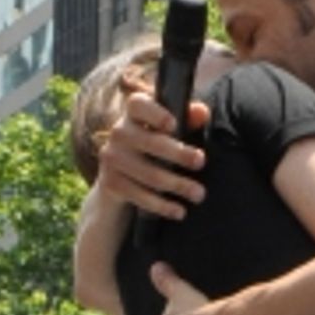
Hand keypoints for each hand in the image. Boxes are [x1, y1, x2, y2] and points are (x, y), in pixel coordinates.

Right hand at [97, 89, 209, 218]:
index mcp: (133, 115)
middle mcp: (118, 133)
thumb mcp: (167, 132)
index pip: (138, 104)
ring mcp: (112, 159)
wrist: (118, 181)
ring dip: (177, 185)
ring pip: (149, 173)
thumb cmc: (152, 149)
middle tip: (201, 162)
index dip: (154, 112)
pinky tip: (179, 211)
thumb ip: (186, 119)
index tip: (173, 124)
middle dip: (179, 153)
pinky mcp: (111, 183)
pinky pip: (140, 196)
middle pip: (150, 142)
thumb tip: (203, 112)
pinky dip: (162, 205)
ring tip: (199, 194)